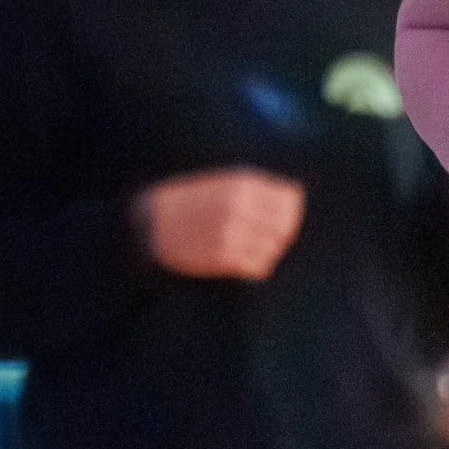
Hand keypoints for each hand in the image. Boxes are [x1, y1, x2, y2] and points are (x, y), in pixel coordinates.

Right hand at [137, 169, 305, 280]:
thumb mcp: (222, 182)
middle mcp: (238, 206)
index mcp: (241, 184)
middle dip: (280, 235)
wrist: (151, 221)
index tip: (280, 219)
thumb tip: (297, 196)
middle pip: (284, 227)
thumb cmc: (191, 201)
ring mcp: (230, 232)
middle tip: (266, 238)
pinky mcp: (220, 256)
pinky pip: (257, 266)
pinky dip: (256, 266)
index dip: (290, 212)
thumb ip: (257, 188)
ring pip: (272, 249)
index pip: (289, 200)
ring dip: (266, 252)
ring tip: (249, 248)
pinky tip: (243, 262)